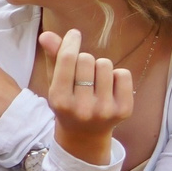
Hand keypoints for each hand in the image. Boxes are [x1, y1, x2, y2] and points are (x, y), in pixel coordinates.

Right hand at [43, 27, 133, 164]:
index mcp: (59, 100)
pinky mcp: (123, 111)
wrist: (84, 136)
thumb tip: (47, 35)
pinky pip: (123, 74)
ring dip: (100, 67)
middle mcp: (82, 108)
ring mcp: (104, 110)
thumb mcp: (55, 83)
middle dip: (84, 60)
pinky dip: (117, 75)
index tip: (74, 34)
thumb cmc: (68, 102)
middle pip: (86, 59)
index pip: (67, 59)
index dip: (71, 41)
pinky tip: (109, 88)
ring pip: (105, 64)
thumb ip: (53, 58)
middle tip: (82, 73)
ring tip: (95, 81)